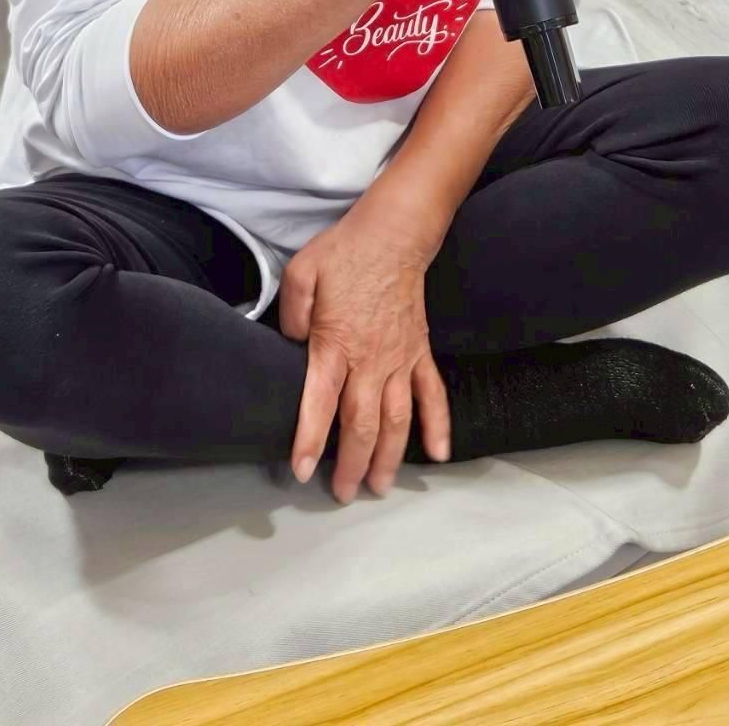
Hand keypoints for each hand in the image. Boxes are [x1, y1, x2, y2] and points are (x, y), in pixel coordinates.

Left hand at [278, 204, 450, 503]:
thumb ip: (291, 311)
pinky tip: (439, 454)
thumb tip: (289, 342)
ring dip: (389, 457)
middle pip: (361, 424)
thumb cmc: (344, 253)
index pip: (320, 402)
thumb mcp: (302, 272)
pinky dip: (438, 426)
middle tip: (342, 494)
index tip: (302, 471)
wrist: (393, 235)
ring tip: (378, 486)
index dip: (310, 439)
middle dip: (350, 463)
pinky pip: (433, 395)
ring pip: (397, 420)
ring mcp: (400, 359)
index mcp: (335, 343)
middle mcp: (371, 360)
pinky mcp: (420, 352)